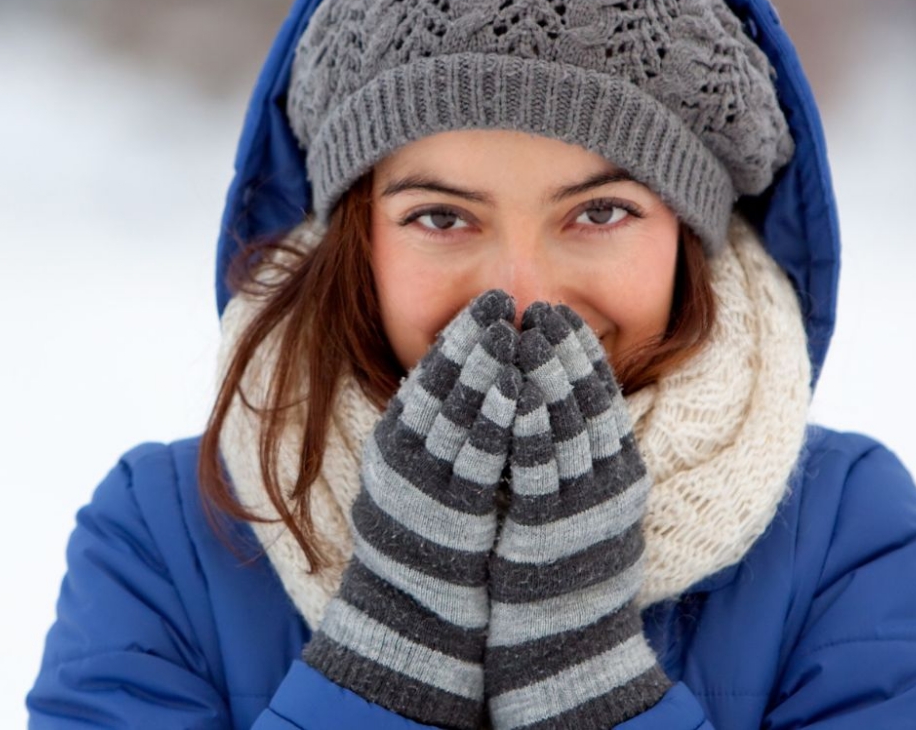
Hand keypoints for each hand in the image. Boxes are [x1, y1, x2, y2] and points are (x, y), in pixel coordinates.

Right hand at [302, 288, 520, 729]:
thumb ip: (437, 430)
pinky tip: (519, 391)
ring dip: (487, 367)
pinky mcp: (451, 511)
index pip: (428, 376)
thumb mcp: (420, 475)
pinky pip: (478, 455)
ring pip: (458, 411)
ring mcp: (425, 482)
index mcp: (396, 442)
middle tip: (502, 300)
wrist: (414, 614)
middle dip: (474, 338)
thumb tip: (470, 380)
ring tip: (513, 331)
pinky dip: (498, 418)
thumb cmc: (425, 541)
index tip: (487, 303)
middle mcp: (403, 457)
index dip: (460, 336)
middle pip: (442, 384)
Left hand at [484, 302, 670, 729]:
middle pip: (587, 403)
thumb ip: (579, 459)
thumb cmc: (567, 574)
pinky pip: (538, 467)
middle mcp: (607, 487)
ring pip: (565, 425)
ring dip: (544, 374)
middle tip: (542, 309)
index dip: (581, 355)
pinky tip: (513, 391)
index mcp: (620, 476)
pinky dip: (528, 423)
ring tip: (524, 331)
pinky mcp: (548, 529)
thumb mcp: (585, 507)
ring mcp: (580, 508)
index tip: (561, 316)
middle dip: (563, 351)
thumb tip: (556, 406)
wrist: (567, 647)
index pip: (603, 400)